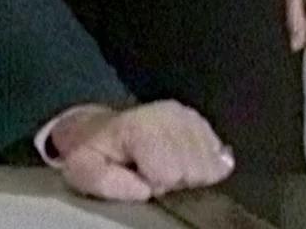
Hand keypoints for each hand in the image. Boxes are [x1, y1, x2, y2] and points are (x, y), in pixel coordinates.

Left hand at [51, 102, 233, 201]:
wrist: (97, 128)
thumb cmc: (93, 153)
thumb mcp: (86, 171)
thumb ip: (112, 184)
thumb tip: (146, 189)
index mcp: (140, 126)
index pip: (170, 172)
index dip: (155, 181)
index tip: (139, 172)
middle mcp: (169, 115)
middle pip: (194, 169)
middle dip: (174, 178)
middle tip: (150, 168)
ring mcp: (188, 116)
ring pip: (209, 164)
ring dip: (188, 171)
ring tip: (163, 163)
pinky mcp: (200, 121)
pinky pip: (218, 157)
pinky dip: (201, 163)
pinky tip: (180, 159)